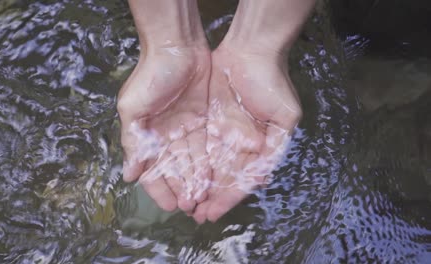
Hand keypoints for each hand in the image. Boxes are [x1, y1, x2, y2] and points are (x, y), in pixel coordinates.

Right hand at [117, 45, 210, 212]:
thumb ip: (133, 142)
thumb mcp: (133, 108)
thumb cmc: (150, 75)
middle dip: (182, 188)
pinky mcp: (203, 120)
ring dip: (196, 180)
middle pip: (174, 169)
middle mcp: (166, 136)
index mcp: (146, 136)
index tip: (169, 205)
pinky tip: (214, 178)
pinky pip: (206, 147)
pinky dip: (209, 163)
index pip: (152, 169)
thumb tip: (129, 175)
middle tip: (192, 208)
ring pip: (192, 161)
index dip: (159, 188)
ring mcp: (185, 129)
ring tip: (204, 199)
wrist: (177, 46)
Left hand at [192, 46, 301, 222]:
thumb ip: (275, 148)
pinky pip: (197, 146)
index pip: (240, 180)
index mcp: (257, 148)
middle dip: (209, 197)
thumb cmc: (271, 82)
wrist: (250, 50)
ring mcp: (222, 133)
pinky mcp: (207, 120)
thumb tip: (262, 178)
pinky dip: (190, 163)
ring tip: (184, 203)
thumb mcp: (284, 116)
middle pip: (222, 177)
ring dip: (198, 185)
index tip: (212, 215)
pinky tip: (181, 178)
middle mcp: (238, 145)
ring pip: (208, 166)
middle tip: (193, 216)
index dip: (227, 198)